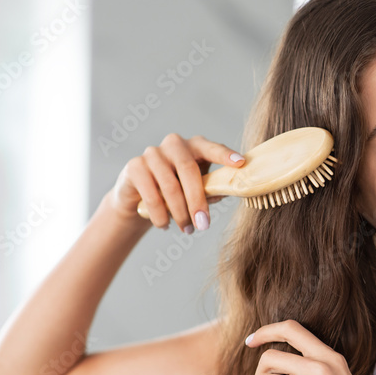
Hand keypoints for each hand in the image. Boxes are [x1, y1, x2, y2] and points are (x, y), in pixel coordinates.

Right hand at [108, 133, 244, 231]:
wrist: (139, 199)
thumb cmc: (178, 192)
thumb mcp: (197, 189)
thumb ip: (213, 187)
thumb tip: (232, 191)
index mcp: (195, 146)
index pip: (211, 147)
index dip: (224, 155)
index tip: (241, 163)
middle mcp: (174, 144)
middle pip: (189, 169)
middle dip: (197, 200)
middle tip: (204, 224)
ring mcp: (152, 153)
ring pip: (170, 185)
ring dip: (180, 213)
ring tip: (187, 230)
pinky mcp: (135, 166)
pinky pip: (151, 194)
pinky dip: (160, 214)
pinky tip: (165, 225)